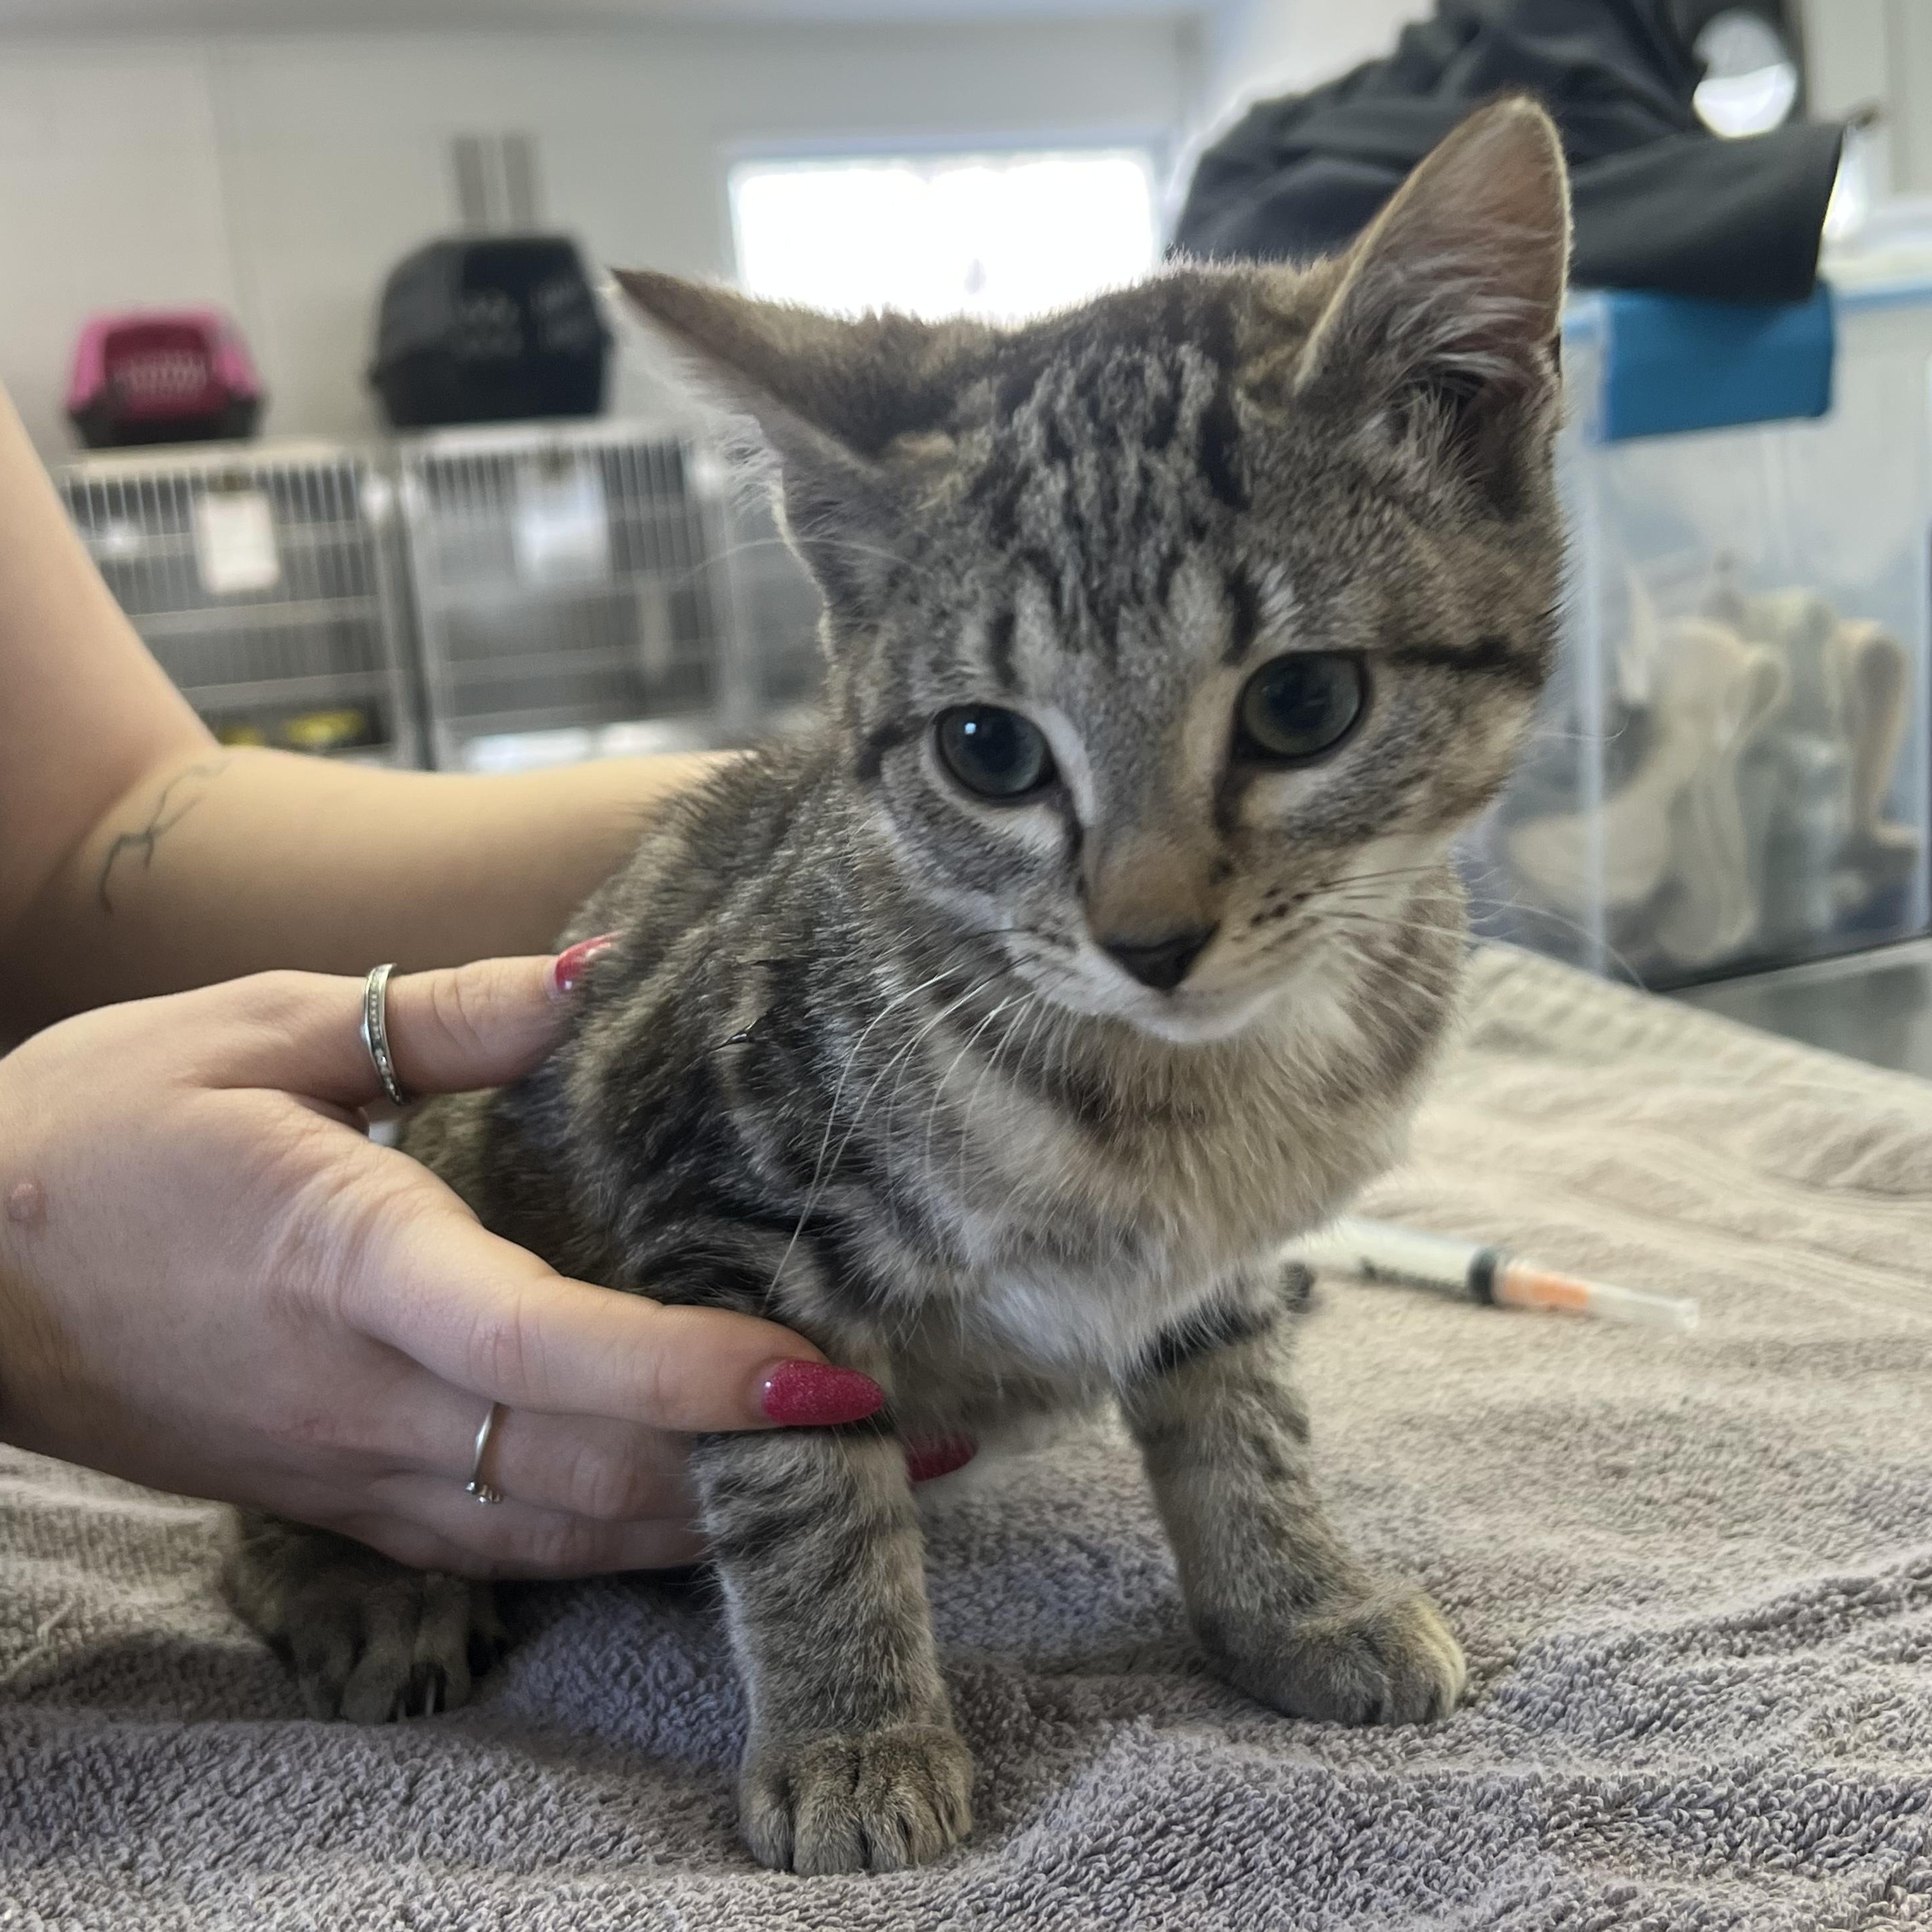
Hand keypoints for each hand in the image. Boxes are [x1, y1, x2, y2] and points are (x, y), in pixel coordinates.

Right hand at [0, 957, 869, 1577]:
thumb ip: (443, 1015)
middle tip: (922, 1429)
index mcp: (354, 1267)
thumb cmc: (94, 1131)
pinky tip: (708, 1508)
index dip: (698, 1375)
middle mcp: (369, 1401)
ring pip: (571, 1532)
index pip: (553, 1348)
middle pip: (598, 1470)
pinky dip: (626, 1537)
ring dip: (721, 1519)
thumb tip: (597, 972)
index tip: (835, 1377)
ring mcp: (357, 1474)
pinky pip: (514, 1545)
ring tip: (861, 1477)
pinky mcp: (345, 1503)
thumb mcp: (256, 1029)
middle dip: (769, 1466)